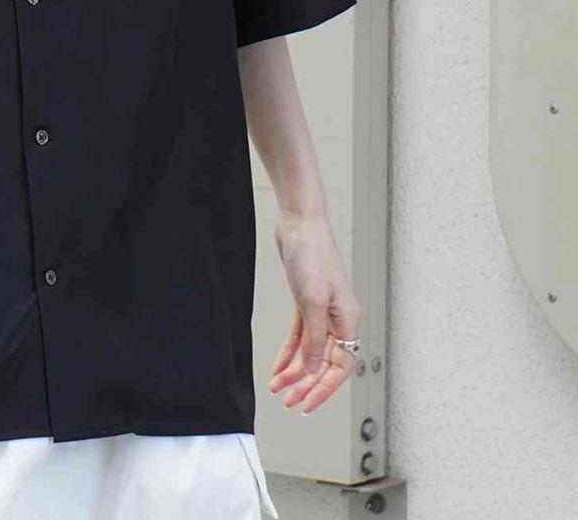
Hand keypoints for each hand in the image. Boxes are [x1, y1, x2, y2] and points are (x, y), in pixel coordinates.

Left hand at [267, 211, 362, 414]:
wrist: (298, 221)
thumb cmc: (311, 255)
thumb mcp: (312, 301)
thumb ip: (313, 339)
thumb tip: (312, 370)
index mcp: (348, 319)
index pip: (340, 365)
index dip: (324, 387)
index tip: (307, 404)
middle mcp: (338, 318)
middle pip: (324, 361)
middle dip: (306, 384)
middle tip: (288, 402)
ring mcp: (322, 309)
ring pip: (310, 350)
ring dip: (294, 371)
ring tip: (277, 389)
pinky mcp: (306, 300)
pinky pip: (300, 335)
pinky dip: (289, 352)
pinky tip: (278, 367)